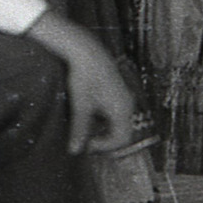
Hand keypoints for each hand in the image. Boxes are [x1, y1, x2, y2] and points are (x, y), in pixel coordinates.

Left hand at [24, 12, 140, 154]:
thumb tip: (75, 151)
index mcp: (122, 110)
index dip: (104, 146)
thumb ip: (80, 130)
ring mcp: (124, 97)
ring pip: (117, 122)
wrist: (88, 51)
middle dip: (104, 138)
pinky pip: (115, 112)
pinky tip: (88, 111)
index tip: (86, 143)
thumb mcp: (80, 106)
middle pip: (121, 132)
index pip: (121, 139)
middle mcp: (127, 104)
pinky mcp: (118, 91)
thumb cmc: (85, 77)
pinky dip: (103, 118)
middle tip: (85, 138)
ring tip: (85, 124)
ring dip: (103, 128)